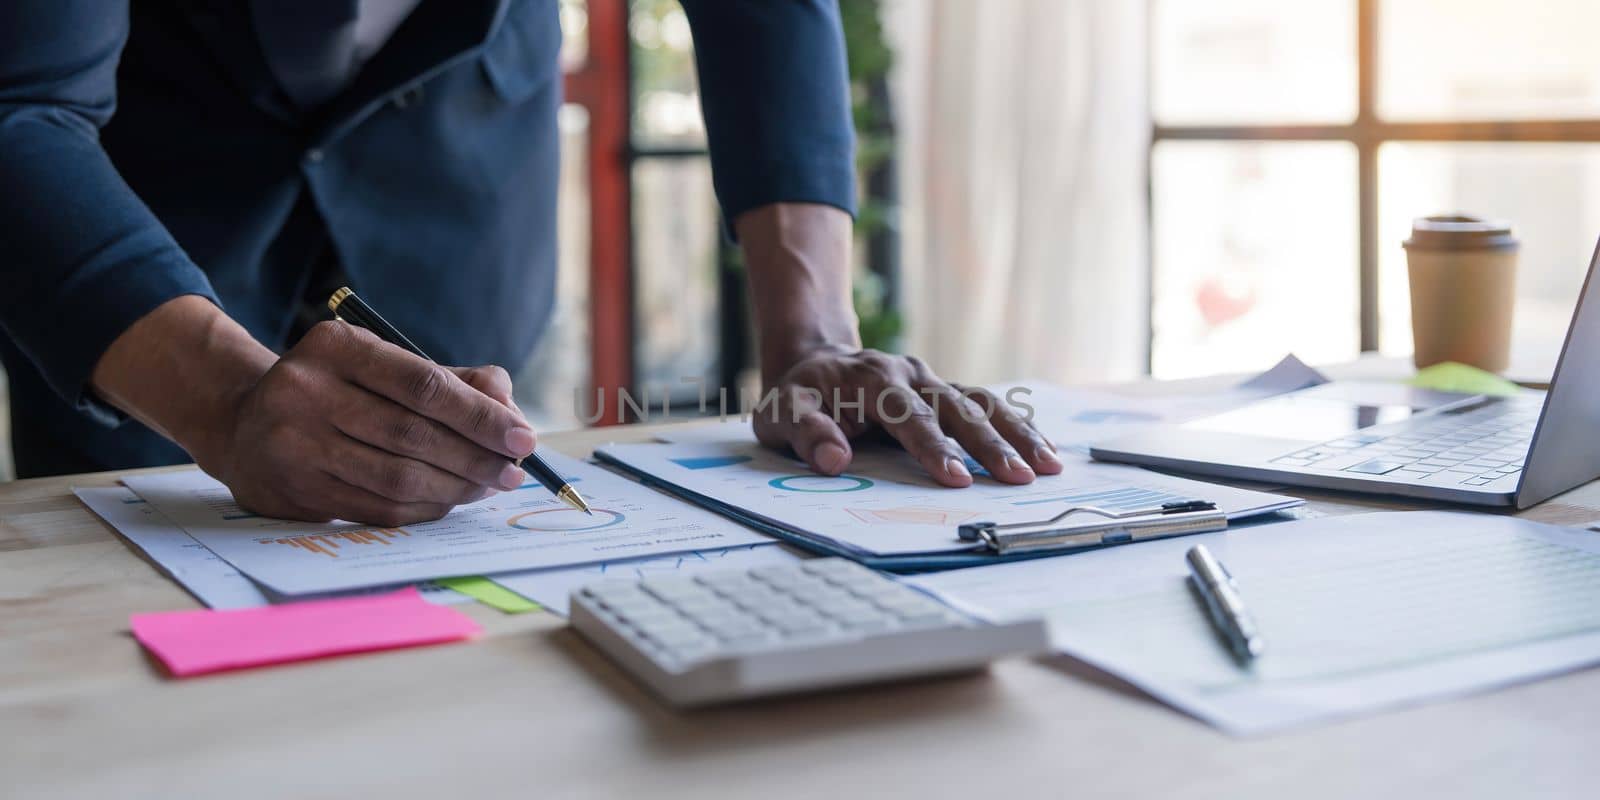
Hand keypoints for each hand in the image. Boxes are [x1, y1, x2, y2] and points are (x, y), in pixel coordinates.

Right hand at [198, 321, 535, 524]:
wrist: (244, 420)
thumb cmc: (338, 390)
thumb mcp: (384, 365)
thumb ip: (454, 381)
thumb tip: (510, 411)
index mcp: (335, 346)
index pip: (423, 384)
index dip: (479, 415)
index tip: (522, 437)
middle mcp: (305, 390)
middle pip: (413, 435)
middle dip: (476, 457)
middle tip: (513, 470)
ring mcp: (292, 444)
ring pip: (397, 478)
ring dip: (456, 488)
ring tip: (488, 486)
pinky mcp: (291, 491)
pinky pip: (377, 509)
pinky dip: (425, 509)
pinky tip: (450, 501)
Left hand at [753, 346, 1062, 486]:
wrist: (815, 363)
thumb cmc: (800, 397)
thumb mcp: (781, 413)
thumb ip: (805, 434)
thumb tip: (833, 460)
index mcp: (872, 378)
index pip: (908, 414)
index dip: (932, 446)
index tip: (956, 478)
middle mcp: (910, 374)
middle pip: (958, 407)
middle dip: (990, 444)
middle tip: (1020, 478)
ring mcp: (933, 381)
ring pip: (983, 402)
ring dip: (1017, 433)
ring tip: (1049, 466)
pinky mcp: (945, 392)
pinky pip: (987, 405)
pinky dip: (1017, 426)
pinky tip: (1045, 451)